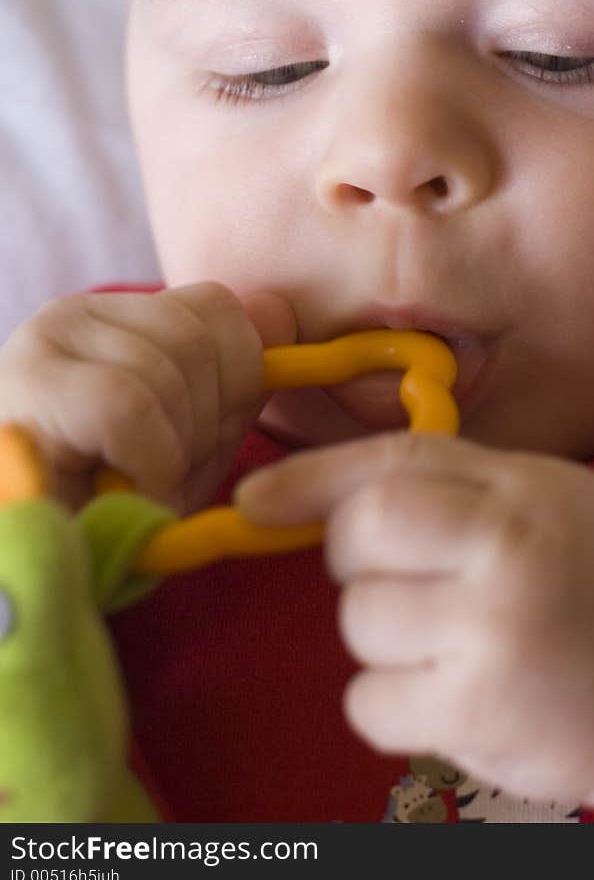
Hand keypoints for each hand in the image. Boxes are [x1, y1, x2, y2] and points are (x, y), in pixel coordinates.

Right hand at [0, 282, 296, 512]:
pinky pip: (128, 405)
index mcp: (116, 317)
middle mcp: (75, 312)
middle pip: (198, 339)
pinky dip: (146, 462)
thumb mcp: (191, 441)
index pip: (216, 305)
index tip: (203, 442)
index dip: (235, 379)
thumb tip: (279, 311)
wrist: (29, 574)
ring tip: (134, 489)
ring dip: (172, 452)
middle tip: (163, 477)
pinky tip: (122, 498)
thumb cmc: (108, 510)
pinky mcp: (28, 382)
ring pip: (167, 370)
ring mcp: (44, 340)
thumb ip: (239, 380)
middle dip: (205, 425)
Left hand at [235, 429, 593, 811]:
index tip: (253, 497)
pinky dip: (394, 701)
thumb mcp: (550, 497)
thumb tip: (333, 489)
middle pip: (357, 540)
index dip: (310, 479)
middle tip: (415, 577)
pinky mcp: (479, 714)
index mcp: (522, 492)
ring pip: (358, 623)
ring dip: (386, 636)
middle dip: (358, 558)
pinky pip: (369, 701)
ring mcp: (492, 635)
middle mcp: (506, 553)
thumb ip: (457, 481)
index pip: (391, 466)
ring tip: (458, 640)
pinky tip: (455, 690)